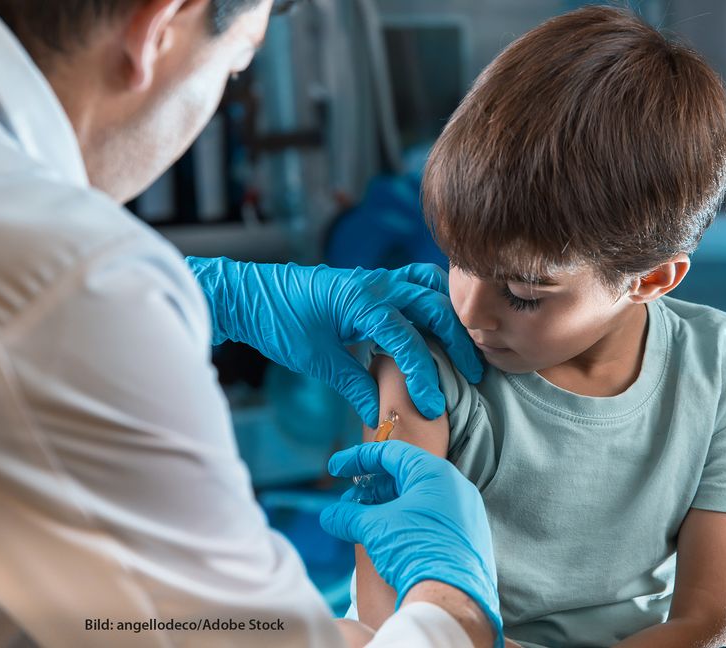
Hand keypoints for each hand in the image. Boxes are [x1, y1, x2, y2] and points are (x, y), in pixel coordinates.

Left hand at [187, 258, 482, 426]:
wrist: (252, 293)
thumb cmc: (279, 323)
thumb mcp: (317, 360)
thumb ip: (355, 385)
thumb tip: (381, 415)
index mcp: (362, 302)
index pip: (408, 340)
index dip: (424, 376)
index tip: (434, 406)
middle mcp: (376, 284)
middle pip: (435, 307)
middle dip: (458, 341)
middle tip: (473, 374)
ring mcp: (377, 278)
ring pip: (431, 286)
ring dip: (451, 314)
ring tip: (465, 344)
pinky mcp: (374, 281)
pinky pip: (416, 281)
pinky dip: (434, 298)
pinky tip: (439, 323)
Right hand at [320, 441, 502, 646]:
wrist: (451, 597)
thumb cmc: (414, 550)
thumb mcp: (374, 528)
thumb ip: (349, 516)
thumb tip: (330, 516)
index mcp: (434, 473)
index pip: (391, 453)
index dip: (358, 459)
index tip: (335, 469)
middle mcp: (454, 486)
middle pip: (404, 476)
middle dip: (371, 489)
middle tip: (348, 502)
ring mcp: (464, 512)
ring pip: (417, 499)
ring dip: (386, 507)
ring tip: (362, 522)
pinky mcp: (466, 536)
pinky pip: (431, 518)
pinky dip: (405, 521)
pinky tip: (386, 537)